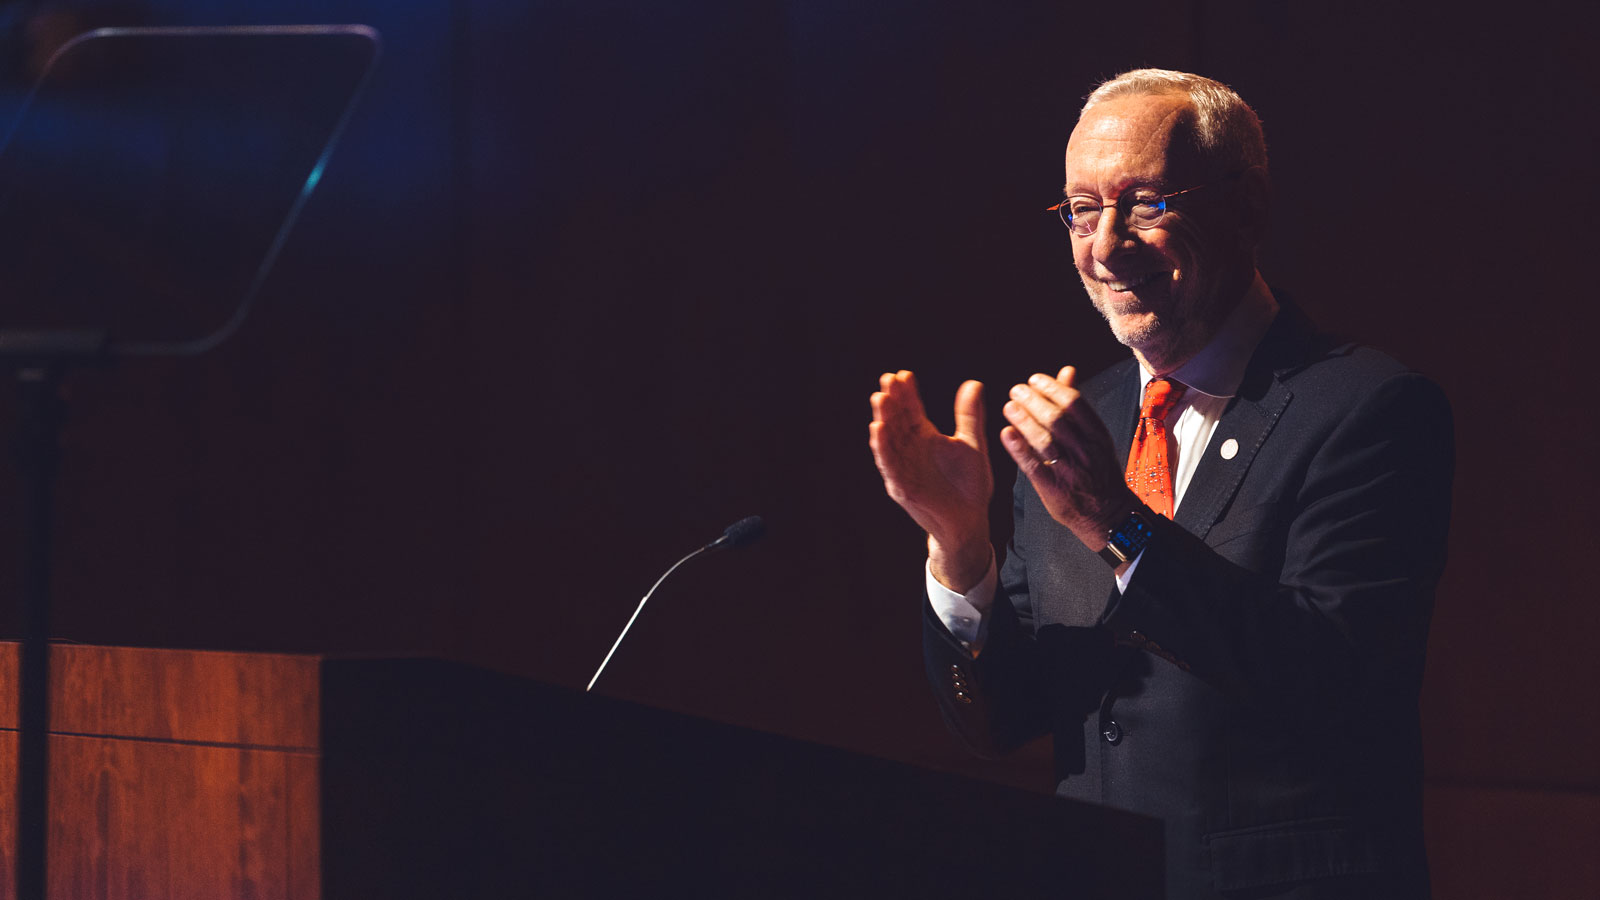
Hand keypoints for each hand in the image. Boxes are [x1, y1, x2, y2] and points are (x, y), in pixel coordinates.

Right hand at [869, 371, 992, 591]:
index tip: (903, 374)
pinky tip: (878, 430)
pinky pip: (889, 466)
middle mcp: (910, 450)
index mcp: (925, 438)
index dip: (907, 393)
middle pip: (897, 421)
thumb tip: (973, 383)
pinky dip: (883, 448)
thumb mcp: (971, 444)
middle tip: (888, 379)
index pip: (911, 410)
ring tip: (880, 399)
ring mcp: (904, 468)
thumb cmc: (969, 485)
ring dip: (883, 419)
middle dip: (891, 400)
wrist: (970, 521)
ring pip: (889, 440)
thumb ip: (969, 416)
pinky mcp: (902, 487)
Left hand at [999, 366, 1134, 549]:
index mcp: (1097, 436)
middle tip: (1017, 390)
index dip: (1052, 388)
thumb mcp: (1097, 437)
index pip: (1075, 404)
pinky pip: (1034, 465)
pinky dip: (1019, 449)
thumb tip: (1066, 372)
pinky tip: (1006, 435)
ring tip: (1009, 407)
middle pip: (1057, 419)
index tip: (1035, 380)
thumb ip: (1078, 406)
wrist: (1109, 515)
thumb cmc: (1100, 473)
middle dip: (1034, 401)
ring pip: (1044, 440)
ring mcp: (1070, 471)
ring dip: (1024, 420)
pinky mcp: (1054, 488)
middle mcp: (1085, 451)